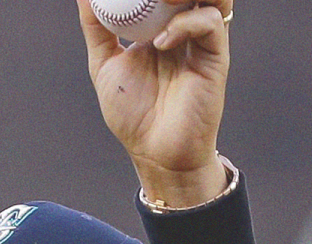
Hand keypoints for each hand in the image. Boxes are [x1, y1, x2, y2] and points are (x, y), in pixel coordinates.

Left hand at [77, 0, 232, 207]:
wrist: (156, 152)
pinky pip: (208, 23)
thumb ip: (96, 27)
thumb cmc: (134, 115)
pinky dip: (183, 24)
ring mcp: (201, 39)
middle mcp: (184, 26)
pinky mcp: (215, 56)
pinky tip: (160, 42)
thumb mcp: (105, 64)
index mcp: (160, 23)